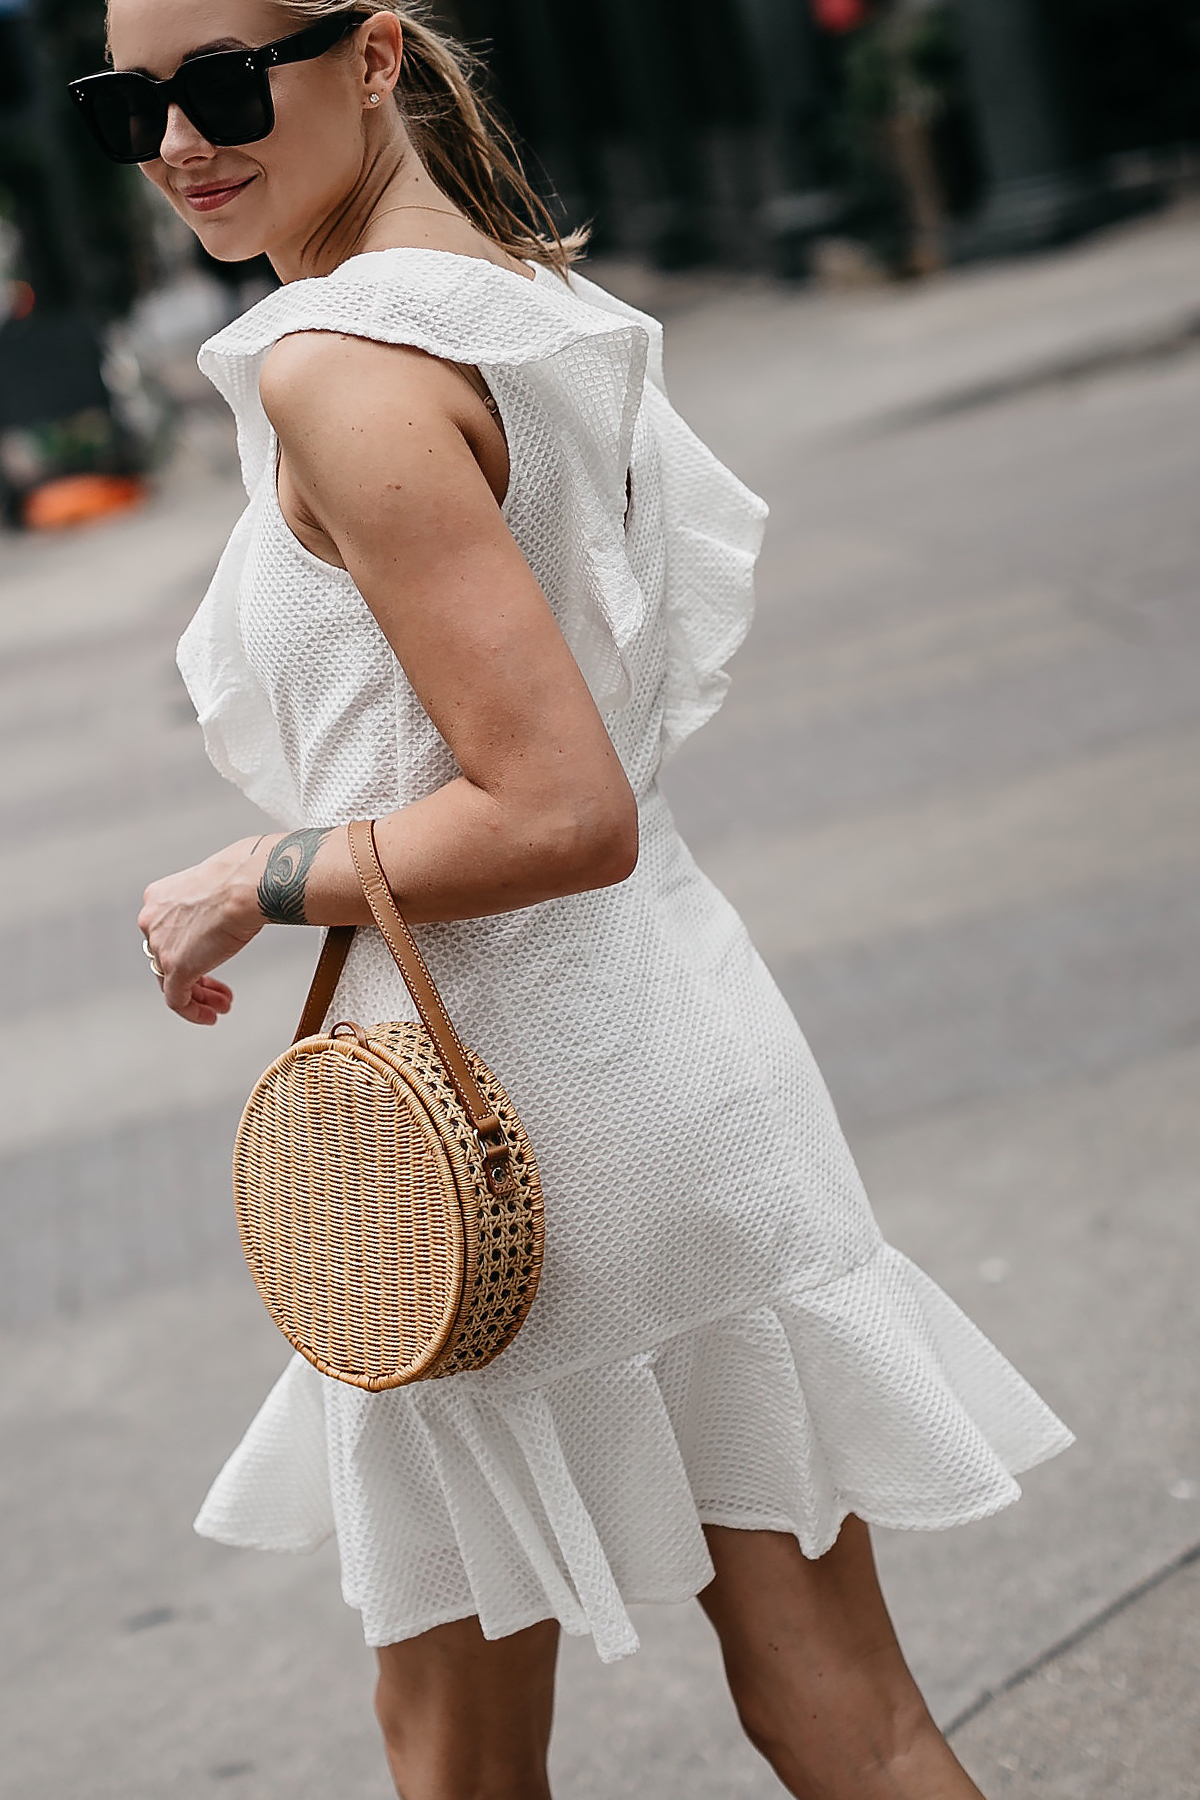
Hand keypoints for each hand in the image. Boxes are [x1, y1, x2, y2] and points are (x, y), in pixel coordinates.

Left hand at [138, 835, 268, 1024]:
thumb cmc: (243, 879)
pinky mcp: (175, 966)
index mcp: (159, 898)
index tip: (209, 959)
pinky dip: (193, 1011)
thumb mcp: (218, 888)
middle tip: (215, 991)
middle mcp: (152, 920)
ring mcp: (161, 945)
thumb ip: (211, 905)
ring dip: (199, 997)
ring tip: (219, 1007)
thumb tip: (229, 916)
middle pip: (167, 960)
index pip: (167, 935)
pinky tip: (209, 1016)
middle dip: (196, 978)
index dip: (190, 951)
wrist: (246, 885)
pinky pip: (176, 1000)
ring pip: (171, 982)